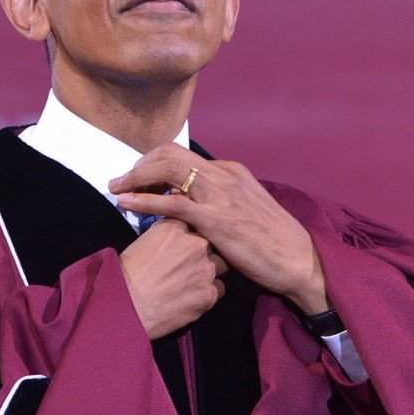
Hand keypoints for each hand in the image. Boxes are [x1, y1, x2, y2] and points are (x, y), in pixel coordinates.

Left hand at [110, 145, 329, 315]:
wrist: (297, 260)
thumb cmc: (273, 241)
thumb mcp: (246, 209)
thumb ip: (222, 201)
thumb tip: (196, 203)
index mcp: (230, 171)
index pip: (183, 155)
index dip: (155, 163)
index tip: (139, 176)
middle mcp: (223, 175)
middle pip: (170, 154)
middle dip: (140, 164)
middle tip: (121, 180)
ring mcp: (219, 195)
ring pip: (167, 170)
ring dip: (136, 177)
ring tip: (116, 188)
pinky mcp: (214, 218)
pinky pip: (170, 202)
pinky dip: (143, 199)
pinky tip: (125, 202)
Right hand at [119, 218, 228, 339]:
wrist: (127, 306)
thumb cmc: (128, 275)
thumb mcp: (143, 242)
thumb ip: (165, 236)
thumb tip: (173, 240)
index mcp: (177, 227)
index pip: (194, 222)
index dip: (190, 235)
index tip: (184, 245)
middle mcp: (196, 243)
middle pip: (211, 243)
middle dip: (203, 253)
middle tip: (187, 266)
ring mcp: (206, 269)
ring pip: (220, 265)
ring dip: (208, 272)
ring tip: (191, 283)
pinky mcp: (210, 294)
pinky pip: (219, 289)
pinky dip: (208, 292)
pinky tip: (192, 297)